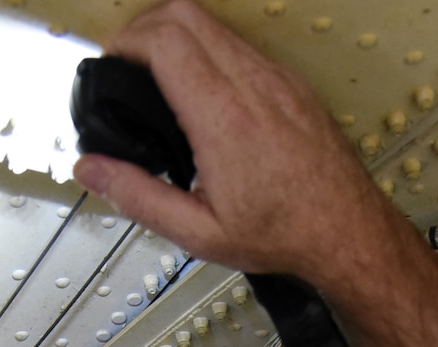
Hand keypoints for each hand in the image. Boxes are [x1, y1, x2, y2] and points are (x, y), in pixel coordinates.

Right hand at [72, 0, 395, 294]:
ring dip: (177, 35)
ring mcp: (276, 78)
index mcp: (223, 119)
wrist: (346, 230)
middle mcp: (252, 86)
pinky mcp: (290, 82)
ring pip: (214, 24)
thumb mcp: (198, 232)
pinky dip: (209, 51)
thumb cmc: (284, 233)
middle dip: (143, 27)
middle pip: (184, 14)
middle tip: (126, 62)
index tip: (110, 65)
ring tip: (156, 74)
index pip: (164, 42)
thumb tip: (91, 170)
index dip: (125, 43)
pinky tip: (199, 89)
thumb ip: (138, 197)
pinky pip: (240, 45)